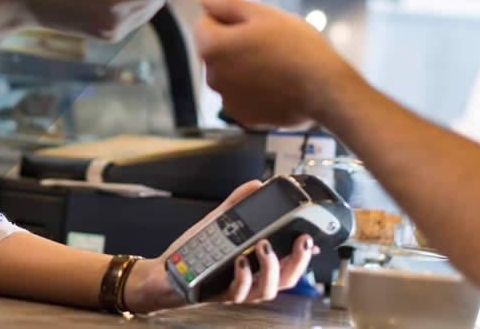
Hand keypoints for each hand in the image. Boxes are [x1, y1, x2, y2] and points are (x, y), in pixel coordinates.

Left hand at [123, 180, 315, 312]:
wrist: (167, 274)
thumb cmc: (195, 253)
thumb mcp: (218, 224)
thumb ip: (237, 205)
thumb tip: (255, 185)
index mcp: (256, 265)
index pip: (290, 264)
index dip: (306, 255)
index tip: (312, 238)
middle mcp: (252, 280)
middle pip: (288, 279)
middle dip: (299, 261)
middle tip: (301, 241)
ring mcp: (238, 289)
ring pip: (268, 290)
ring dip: (271, 268)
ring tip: (264, 245)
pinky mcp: (220, 295)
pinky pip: (238, 292)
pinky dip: (243, 276)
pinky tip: (240, 261)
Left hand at [194, 0, 358, 128]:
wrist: (325, 89)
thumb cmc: (296, 46)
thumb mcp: (264, 14)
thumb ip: (228, 5)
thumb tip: (206, 0)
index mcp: (212, 47)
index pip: (204, 23)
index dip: (226, 17)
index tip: (251, 20)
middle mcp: (212, 76)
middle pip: (217, 51)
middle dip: (234, 43)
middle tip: (268, 41)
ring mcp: (228, 100)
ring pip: (230, 74)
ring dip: (243, 66)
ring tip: (276, 63)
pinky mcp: (245, 117)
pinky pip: (244, 96)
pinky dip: (254, 89)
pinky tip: (278, 84)